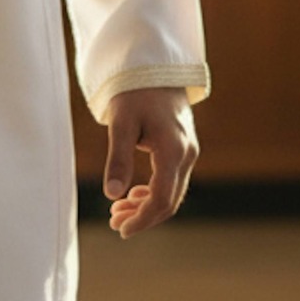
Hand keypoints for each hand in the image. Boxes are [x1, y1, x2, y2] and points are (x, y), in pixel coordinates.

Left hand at [103, 86, 197, 239]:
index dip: (142, 219)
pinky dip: (154, 193)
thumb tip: (111, 194)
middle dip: (143, 217)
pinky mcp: (184, 150)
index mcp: (173, 150)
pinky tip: (133, 195)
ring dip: (147, 207)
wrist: (154, 70)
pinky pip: (172, 181)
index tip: (121, 230)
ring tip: (118, 212)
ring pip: (172, 193)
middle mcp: (186, 154)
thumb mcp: (121, 123)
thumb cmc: (134, 93)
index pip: (162, 198)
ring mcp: (188, 152)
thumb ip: (118, 158)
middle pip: (170, 201)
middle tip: (114, 223)